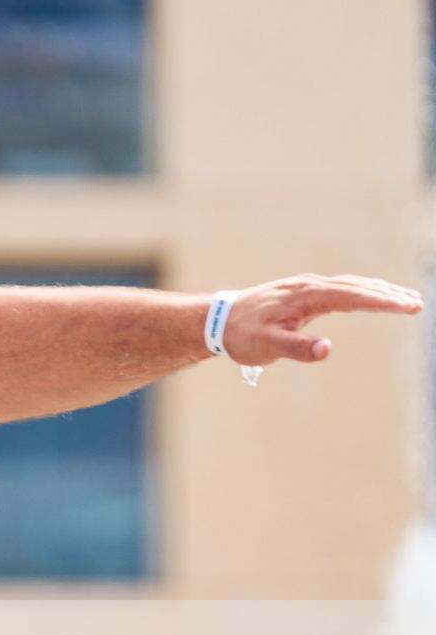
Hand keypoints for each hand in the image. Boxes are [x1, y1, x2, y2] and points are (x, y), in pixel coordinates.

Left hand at [222, 273, 423, 364]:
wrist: (218, 320)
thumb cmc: (242, 335)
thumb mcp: (266, 346)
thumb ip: (296, 348)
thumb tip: (327, 349)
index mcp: (306, 296)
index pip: (352, 295)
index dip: (382, 301)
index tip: (407, 307)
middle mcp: (310, 286)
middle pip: (357, 286)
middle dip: (388, 295)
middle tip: (417, 305)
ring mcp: (307, 287)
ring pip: (350, 284)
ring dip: (378, 291)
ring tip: (406, 301)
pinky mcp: (304, 293)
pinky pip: (340, 288)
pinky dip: (362, 290)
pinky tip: (373, 295)